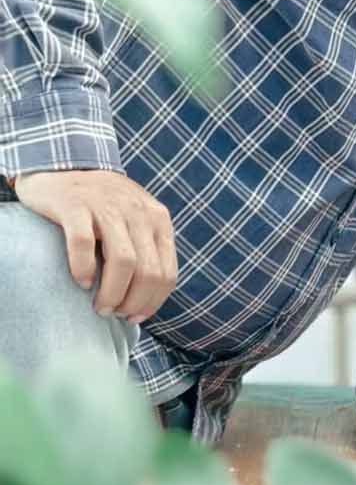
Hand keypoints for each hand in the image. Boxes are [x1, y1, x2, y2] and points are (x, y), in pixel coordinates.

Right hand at [14, 169, 176, 323]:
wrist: (61, 167)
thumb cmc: (99, 206)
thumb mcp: (134, 220)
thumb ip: (146, 248)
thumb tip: (147, 300)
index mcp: (157, 219)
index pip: (166, 272)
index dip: (153, 302)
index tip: (134, 317)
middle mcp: (137, 211)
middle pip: (148, 272)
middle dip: (133, 302)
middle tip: (113, 313)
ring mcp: (106, 205)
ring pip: (123, 262)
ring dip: (112, 293)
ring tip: (100, 307)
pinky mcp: (75, 204)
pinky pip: (83, 243)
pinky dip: (83, 268)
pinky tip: (80, 282)